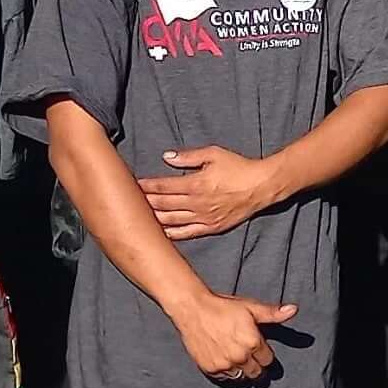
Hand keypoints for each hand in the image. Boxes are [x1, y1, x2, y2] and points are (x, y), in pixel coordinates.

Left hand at [137, 145, 282, 240]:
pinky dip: (172, 234)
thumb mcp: (213, 154)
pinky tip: (160, 234)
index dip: (146, 186)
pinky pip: (187, 233)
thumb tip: (167, 157)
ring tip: (138, 217)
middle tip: (127, 202)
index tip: (132, 185)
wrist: (261, 186)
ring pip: (171, 220)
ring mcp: (204, 218)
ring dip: (153, 219)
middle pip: (163, 204)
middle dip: (144, 202)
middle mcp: (197, 203)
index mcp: (195, 184)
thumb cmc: (238, 167)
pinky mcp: (212, 227)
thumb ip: (188, 156)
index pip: (163, 186)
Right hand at [174, 289, 296, 385]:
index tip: (261, 352)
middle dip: (256, 367)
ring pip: (241, 377)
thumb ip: (273, 313)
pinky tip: (225, 362)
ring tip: (239, 361)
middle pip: (256, 373)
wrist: (193, 309)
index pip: (268, 360)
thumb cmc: (223, 307)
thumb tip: (294, 310)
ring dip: (242, 371)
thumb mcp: (251, 307)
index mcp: (253, 342)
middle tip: (252, 359)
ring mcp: (224, 365)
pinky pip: (224, 378)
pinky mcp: (210, 369)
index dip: (265, 355)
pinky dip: (227, 372)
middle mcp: (240, 357)